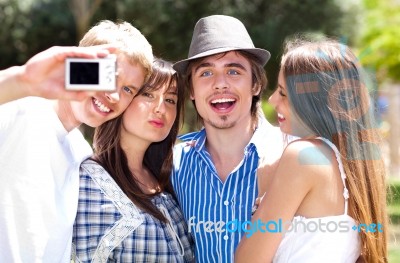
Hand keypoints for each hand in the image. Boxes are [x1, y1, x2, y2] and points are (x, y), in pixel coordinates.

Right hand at [0, 45, 115, 103]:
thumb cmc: (47, 88)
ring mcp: (64, 56)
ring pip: (83, 52)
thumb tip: (94, 93)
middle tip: (117, 49)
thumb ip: (79, 93)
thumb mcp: (66, 94)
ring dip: (95, 52)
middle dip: (103, 51)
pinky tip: (91, 54)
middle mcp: (72, 60)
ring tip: (107, 52)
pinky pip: (71, 52)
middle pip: (90, 54)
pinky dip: (82, 53)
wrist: (29, 85)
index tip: (115, 63)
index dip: (103, 62)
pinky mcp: (56, 53)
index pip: (92, 63)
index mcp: (75, 69)